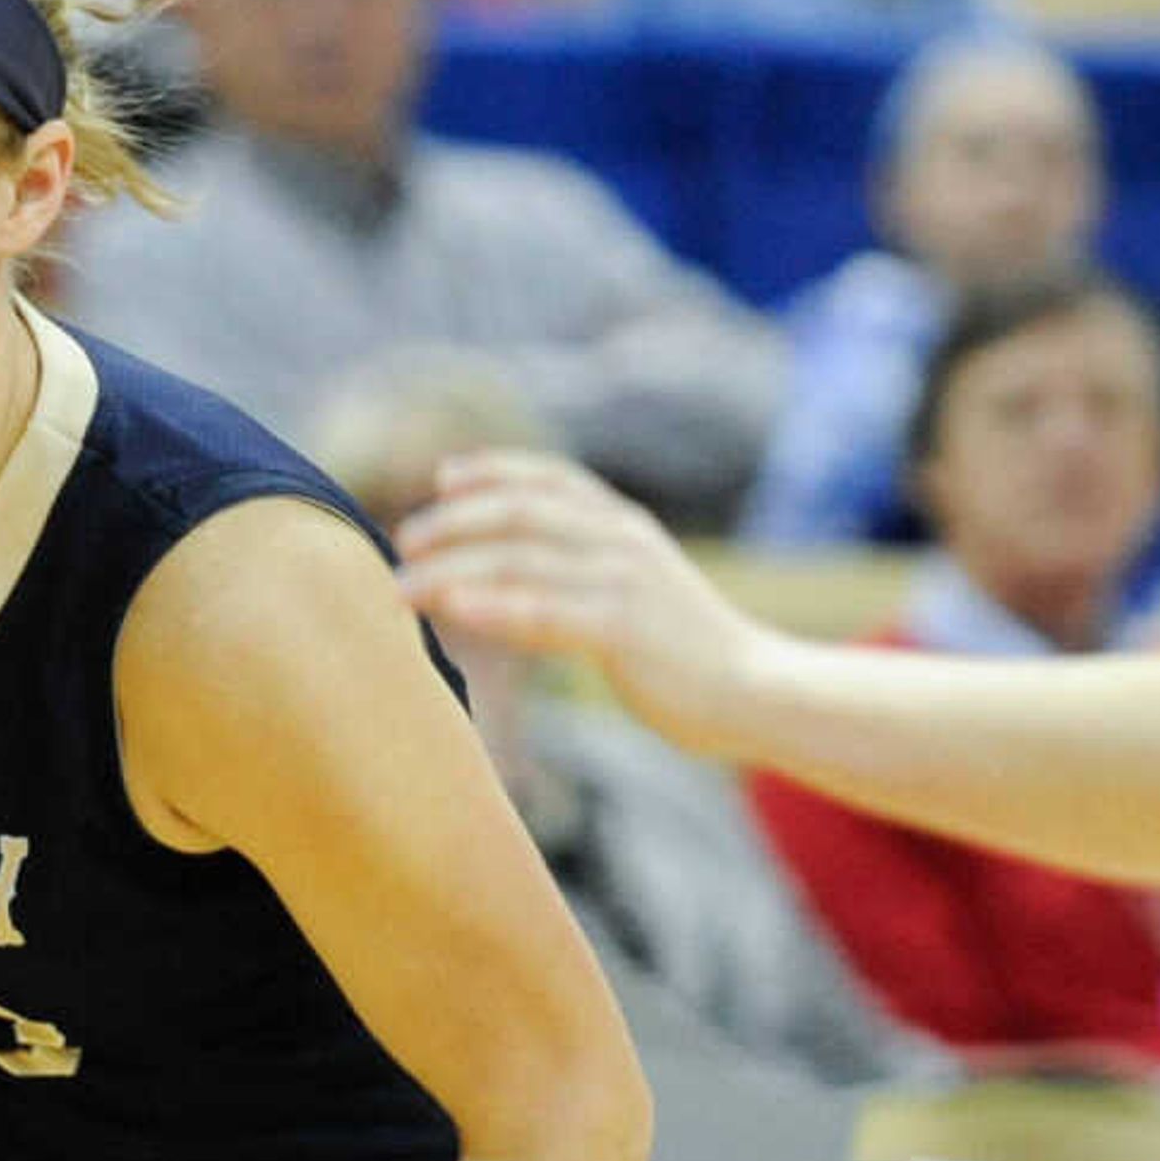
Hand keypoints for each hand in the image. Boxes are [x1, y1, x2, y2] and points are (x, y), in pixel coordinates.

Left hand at [393, 450, 770, 758]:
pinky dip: (493, 605)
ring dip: (452, 570)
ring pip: (519, 559)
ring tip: (403, 587)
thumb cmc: (691, 654)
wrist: (756, 689)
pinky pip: (544, 610)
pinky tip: (454, 608)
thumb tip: (523, 581)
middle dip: (454, 523)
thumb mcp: (640, 595)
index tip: (445, 479)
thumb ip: (589, 575)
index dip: (495, 471)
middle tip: (405, 542)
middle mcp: (621, 540)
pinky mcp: (623, 627)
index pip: (551, 480)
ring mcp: (623, 580)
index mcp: (626, 527)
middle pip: (519, 513)